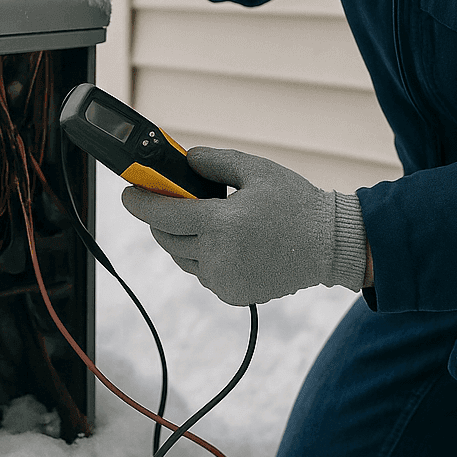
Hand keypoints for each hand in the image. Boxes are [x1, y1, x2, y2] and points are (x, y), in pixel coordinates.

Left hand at [121, 147, 367, 305]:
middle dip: (159, 219)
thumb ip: (214, 162)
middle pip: (168, 237)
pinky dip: (202, 257)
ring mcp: (226, 279)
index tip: (127, 194)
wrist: (329, 245)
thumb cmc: (295, 203)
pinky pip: (203, 274)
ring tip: (199, 220)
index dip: (140, 203)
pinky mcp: (234, 294)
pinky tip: (221, 242)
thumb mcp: (255, 170)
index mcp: (222, 223)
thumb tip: (184, 162)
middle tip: (164, 202)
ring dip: (180, 238)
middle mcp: (219, 256)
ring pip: (182, 258)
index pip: (165, 213)